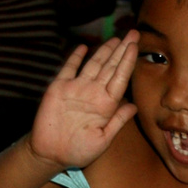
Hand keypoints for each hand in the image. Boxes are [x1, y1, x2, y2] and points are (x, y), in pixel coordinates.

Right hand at [28, 32, 139, 168]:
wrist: (51, 154)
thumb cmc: (79, 151)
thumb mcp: (103, 140)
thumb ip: (117, 122)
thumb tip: (133, 106)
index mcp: (106, 105)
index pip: (120, 78)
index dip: (128, 61)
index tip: (136, 46)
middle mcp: (93, 93)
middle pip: (110, 67)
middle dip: (121, 50)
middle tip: (133, 33)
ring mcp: (76, 88)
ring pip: (93, 64)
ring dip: (104, 51)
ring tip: (115, 38)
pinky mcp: (59, 87)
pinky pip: (68, 68)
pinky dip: (75, 57)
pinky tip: (83, 47)